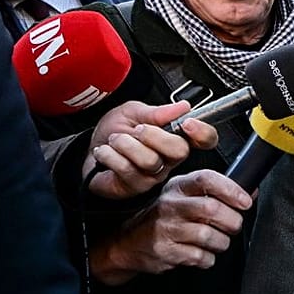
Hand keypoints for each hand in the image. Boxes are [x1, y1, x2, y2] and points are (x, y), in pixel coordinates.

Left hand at [83, 100, 220, 199]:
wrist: (88, 153)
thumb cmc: (114, 133)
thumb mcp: (132, 112)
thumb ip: (156, 111)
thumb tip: (183, 106)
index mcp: (175, 137)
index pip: (205, 139)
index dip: (203, 132)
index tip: (187, 123)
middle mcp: (169, 159)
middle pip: (179, 151)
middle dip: (153, 135)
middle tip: (137, 130)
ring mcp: (154, 175)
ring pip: (150, 160)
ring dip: (124, 144)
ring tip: (114, 141)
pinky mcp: (136, 186)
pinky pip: (127, 169)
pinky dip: (109, 155)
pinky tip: (106, 153)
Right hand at [89, 169, 252, 285]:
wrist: (129, 242)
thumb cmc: (166, 218)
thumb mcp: (186, 197)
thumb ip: (216, 193)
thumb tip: (251, 191)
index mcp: (178, 187)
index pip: (206, 179)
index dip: (231, 189)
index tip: (245, 202)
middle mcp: (171, 206)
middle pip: (211, 209)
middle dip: (232, 221)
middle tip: (233, 226)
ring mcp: (166, 229)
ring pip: (209, 236)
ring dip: (221, 242)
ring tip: (216, 241)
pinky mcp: (166, 251)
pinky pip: (201, 257)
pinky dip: (208, 258)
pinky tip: (201, 253)